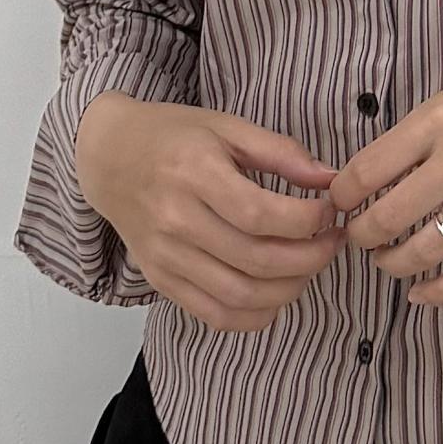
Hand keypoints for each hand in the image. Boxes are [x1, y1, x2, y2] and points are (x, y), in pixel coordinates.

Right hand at [75, 93, 348, 332]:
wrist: (109, 158)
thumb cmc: (173, 137)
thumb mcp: (227, 127)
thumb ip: (280, 152)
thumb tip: (329, 180)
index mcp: (194, 173)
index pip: (260, 214)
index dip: (307, 221)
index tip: (329, 211)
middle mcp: (176, 220)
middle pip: (256, 260)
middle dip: (311, 258)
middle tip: (333, 241)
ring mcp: (165, 256)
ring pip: (240, 296)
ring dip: (290, 289)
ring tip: (310, 265)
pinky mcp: (160, 280)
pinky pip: (214, 315)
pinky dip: (255, 316)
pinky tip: (277, 293)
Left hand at [326, 37, 442, 308]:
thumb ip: (417, 136)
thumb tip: (368, 178)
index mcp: (439, 118)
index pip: (365, 170)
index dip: (341, 198)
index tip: (338, 207)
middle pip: (385, 218)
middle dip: (360, 237)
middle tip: (357, 239)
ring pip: (422, 251)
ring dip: (392, 265)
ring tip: (386, 261)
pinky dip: (435, 292)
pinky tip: (419, 294)